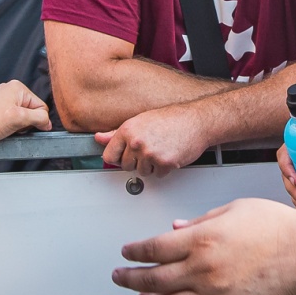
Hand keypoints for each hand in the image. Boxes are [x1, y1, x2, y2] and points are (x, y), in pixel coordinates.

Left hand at [0, 80, 50, 146]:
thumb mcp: (19, 119)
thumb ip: (38, 118)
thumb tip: (47, 122)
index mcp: (18, 88)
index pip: (41, 107)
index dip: (38, 121)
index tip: (26, 128)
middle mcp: (10, 92)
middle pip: (31, 112)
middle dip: (25, 124)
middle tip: (13, 128)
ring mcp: (2, 101)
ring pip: (21, 119)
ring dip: (16, 128)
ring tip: (4, 130)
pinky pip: (10, 121)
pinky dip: (8, 129)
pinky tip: (0, 131)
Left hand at [96, 103, 213, 175]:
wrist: (196, 121)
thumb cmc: (171, 119)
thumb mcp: (140, 121)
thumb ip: (116, 133)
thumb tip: (99, 138)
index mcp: (128, 130)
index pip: (109, 155)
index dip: (117, 157)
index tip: (123, 156)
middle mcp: (137, 142)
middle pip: (125, 166)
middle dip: (136, 161)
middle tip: (147, 150)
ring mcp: (150, 154)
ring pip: (142, 172)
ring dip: (150, 166)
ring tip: (159, 150)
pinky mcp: (164, 163)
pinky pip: (158, 175)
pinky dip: (164, 169)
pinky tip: (168, 154)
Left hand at [113, 197, 295, 294]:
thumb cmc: (276, 227)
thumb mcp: (233, 210)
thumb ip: (200, 221)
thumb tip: (176, 229)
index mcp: (200, 241)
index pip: (153, 249)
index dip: (135, 252)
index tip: (126, 253)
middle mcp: (202, 270)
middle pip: (154, 279)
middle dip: (131, 279)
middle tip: (120, 278)